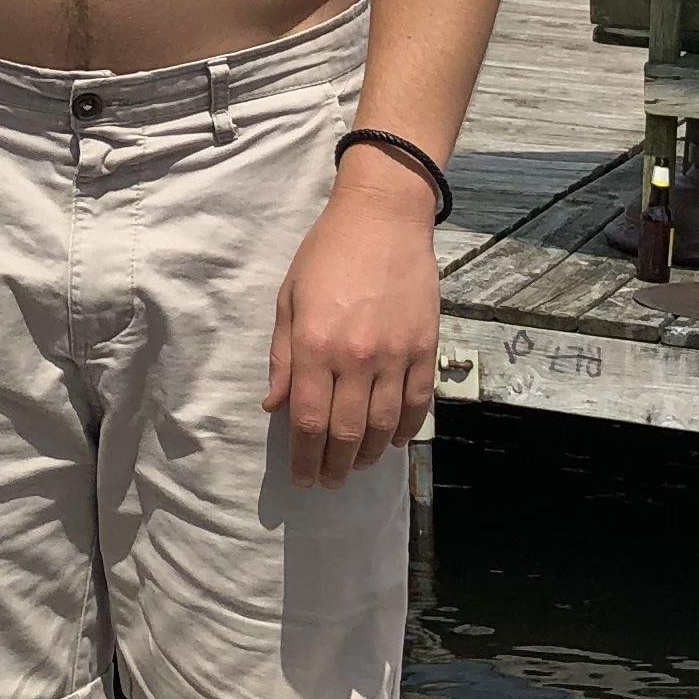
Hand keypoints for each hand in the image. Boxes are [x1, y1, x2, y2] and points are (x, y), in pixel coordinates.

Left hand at [264, 163, 444, 484]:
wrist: (383, 217)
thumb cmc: (327, 253)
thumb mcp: (289, 299)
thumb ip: (283, 357)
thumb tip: (274, 406)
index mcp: (315, 345)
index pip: (308, 421)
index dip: (304, 458)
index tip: (302, 477)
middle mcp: (355, 357)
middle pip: (345, 432)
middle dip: (334, 465)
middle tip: (327, 481)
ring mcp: (395, 354)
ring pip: (384, 424)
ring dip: (368, 454)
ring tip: (355, 465)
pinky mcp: (424, 346)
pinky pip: (418, 402)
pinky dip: (406, 429)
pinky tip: (394, 441)